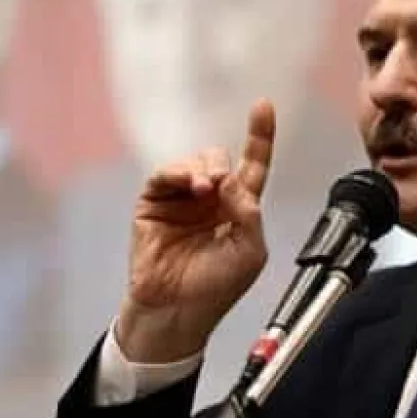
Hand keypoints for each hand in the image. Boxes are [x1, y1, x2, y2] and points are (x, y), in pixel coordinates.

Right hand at [115, 99, 275, 362]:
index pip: (252, 165)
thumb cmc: (216, 287)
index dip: (259, 136)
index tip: (263, 106)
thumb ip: (249, 212)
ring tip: (205, 189)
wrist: (178, 311)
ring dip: (203, 168)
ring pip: (193, 162)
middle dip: (222, 162)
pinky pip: (165, 175)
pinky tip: (189, 185)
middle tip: (221, 182)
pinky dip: (178, 173)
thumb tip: (231, 179)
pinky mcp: (153, 205)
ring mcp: (181, 201)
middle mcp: (210, 200)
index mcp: (238, 209)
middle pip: (219, 159)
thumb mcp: (250, 251)